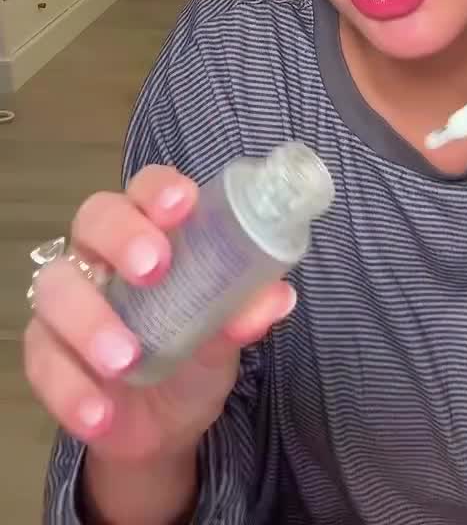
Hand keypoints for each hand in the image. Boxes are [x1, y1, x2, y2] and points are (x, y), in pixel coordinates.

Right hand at [23, 165, 295, 463]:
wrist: (166, 425)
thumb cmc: (196, 350)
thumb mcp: (226, 335)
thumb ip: (243, 313)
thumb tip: (278, 297)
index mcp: (152, 230)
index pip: (147, 188)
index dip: (159, 189)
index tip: (182, 205)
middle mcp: (103, 253)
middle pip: (94, 217)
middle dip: (121, 236)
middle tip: (153, 269)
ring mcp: (68, 300)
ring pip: (56, 286)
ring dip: (90, 322)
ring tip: (126, 360)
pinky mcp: (45, 351)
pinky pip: (42, 359)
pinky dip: (71, 389)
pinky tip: (101, 414)